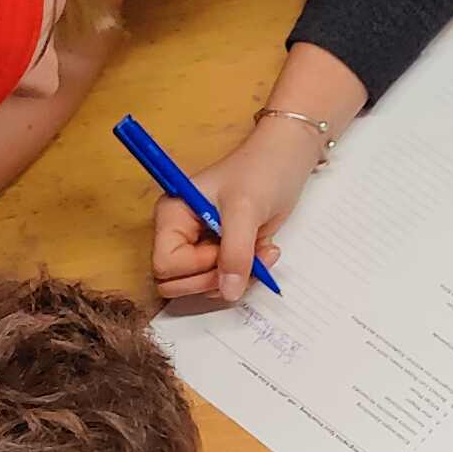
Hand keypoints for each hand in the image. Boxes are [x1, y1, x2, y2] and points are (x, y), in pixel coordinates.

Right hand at [152, 115, 321, 306]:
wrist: (286, 160)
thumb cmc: (261, 170)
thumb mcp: (246, 210)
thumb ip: (235, 252)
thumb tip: (229, 292)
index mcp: (172, 216)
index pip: (165, 264)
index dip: (196, 267)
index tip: (224, 249)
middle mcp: (180, 234)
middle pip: (178, 283)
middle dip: (216, 279)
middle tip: (246, 260)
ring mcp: (201, 245)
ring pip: (205, 287)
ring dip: (239, 277)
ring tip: (262, 251)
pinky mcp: (222, 253)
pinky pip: (227, 282)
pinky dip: (248, 274)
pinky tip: (264, 250)